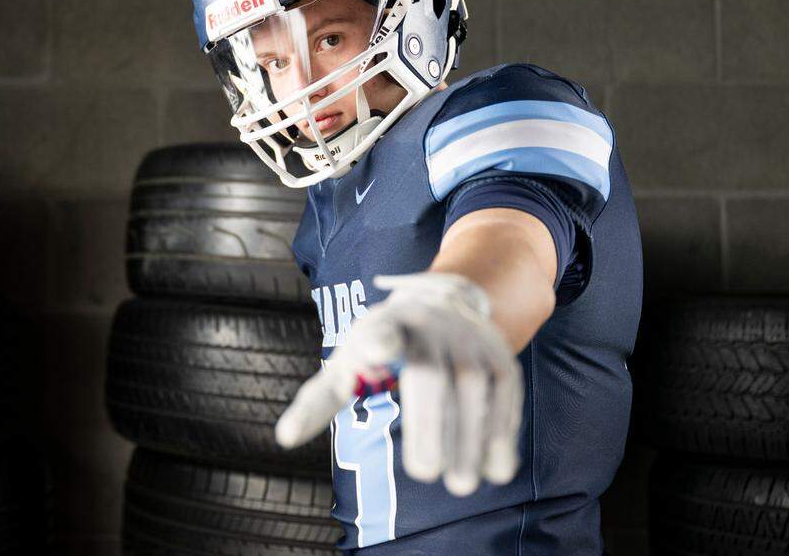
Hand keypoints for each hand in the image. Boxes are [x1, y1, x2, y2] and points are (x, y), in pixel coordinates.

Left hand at [274, 272, 522, 495]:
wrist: (443, 303)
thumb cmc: (380, 347)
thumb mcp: (348, 365)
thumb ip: (317, 402)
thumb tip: (283, 439)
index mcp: (383, 328)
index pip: (381, 331)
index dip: (381, 340)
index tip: (380, 349)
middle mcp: (429, 328)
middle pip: (430, 375)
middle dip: (431, 424)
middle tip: (425, 475)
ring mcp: (468, 339)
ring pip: (472, 386)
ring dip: (470, 437)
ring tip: (460, 484)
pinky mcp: (499, 354)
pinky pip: (504, 392)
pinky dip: (501, 430)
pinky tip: (495, 468)